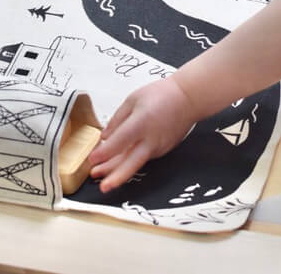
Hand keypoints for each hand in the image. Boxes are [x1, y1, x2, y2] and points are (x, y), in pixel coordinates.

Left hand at [89, 77, 196, 192]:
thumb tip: (105, 137)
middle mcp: (151, 139)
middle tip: (102, 187)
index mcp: (141, 123)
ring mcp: (158, 147)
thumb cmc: (162, 94)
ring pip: (135, 163)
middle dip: (115, 177)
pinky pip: (143, 157)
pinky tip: (118, 164)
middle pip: (131, 163)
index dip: (104, 153)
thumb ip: (117, 119)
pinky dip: (130, 161)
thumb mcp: (134, 99)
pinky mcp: (162, 150)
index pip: (119, 142)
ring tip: (103, 178)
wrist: (189, 98)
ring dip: (119, 171)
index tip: (92, 159)